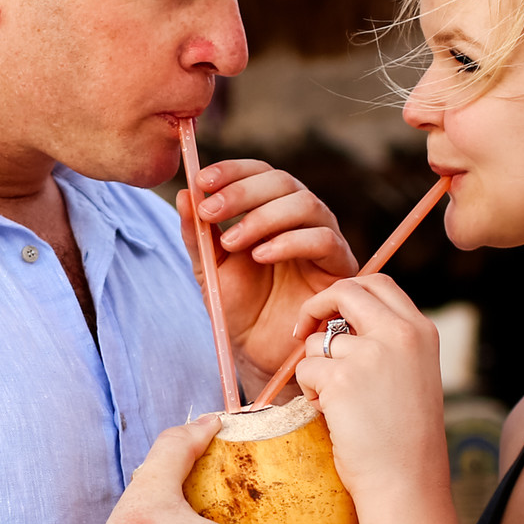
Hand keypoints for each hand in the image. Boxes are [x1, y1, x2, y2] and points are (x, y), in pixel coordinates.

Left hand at [175, 159, 357, 392]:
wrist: (259, 353)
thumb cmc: (238, 308)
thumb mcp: (209, 268)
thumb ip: (197, 234)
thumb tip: (183, 193)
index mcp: (270, 210)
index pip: (258, 173)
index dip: (233, 171)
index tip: (202, 181)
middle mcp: (300, 218)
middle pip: (282, 181)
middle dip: (242, 192)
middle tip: (211, 212)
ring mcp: (323, 239)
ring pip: (306, 204)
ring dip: (263, 217)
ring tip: (232, 242)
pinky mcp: (340, 265)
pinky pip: (323, 239)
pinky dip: (290, 241)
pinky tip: (261, 256)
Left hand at [294, 275, 450, 510]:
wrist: (406, 482)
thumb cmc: (405, 439)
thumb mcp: (413, 376)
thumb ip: (388, 344)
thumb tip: (341, 324)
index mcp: (421, 331)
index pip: (379, 284)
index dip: (347, 292)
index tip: (331, 313)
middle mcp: (400, 334)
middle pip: (345, 291)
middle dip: (316, 306)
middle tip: (302, 330)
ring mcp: (370, 354)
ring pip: (318, 340)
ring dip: (315, 369)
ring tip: (335, 403)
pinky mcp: (341, 378)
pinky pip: (306, 370)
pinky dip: (309, 392)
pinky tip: (331, 415)